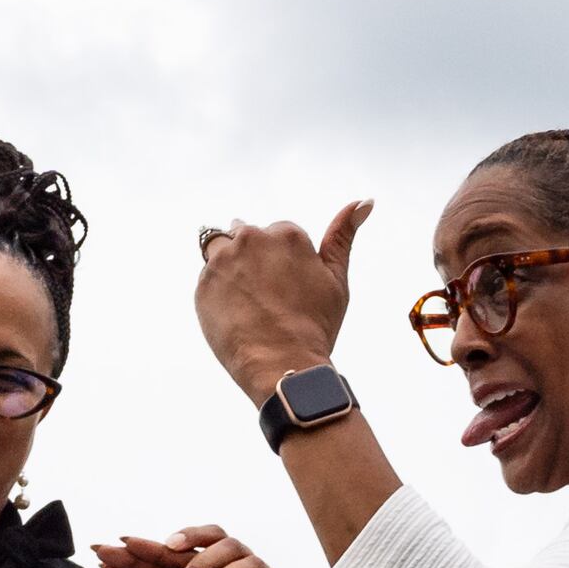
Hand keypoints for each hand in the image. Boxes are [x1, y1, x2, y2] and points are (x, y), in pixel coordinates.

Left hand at [195, 202, 371, 402]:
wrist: (283, 366)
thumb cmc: (315, 326)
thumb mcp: (337, 279)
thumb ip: (343, 235)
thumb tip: (365, 201)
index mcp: (287, 234)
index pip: (279, 235)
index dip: (285, 263)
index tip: (290, 290)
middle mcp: (252, 238)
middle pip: (247, 236)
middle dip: (254, 258)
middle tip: (268, 297)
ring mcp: (223, 260)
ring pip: (220, 249)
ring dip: (229, 265)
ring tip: (246, 299)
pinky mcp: (203, 284)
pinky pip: (208, 280)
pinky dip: (218, 293)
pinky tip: (236, 315)